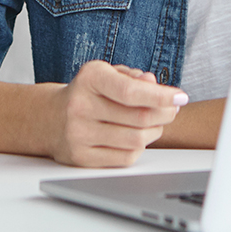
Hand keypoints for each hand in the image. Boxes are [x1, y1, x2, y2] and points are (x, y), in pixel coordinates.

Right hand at [47, 61, 188, 166]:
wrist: (50, 118)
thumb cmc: (88, 93)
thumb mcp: (108, 74)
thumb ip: (132, 77)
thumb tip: (154, 84)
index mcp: (90, 78)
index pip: (130, 91)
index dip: (160, 96)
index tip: (180, 97)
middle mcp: (80, 106)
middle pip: (139, 117)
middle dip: (165, 113)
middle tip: (172, 109)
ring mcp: (79, 134)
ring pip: (136, 139)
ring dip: (154, 131)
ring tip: (154, 123)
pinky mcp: (81, 157)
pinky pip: (125, 157)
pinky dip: (139, 147)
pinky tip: (136, 137)